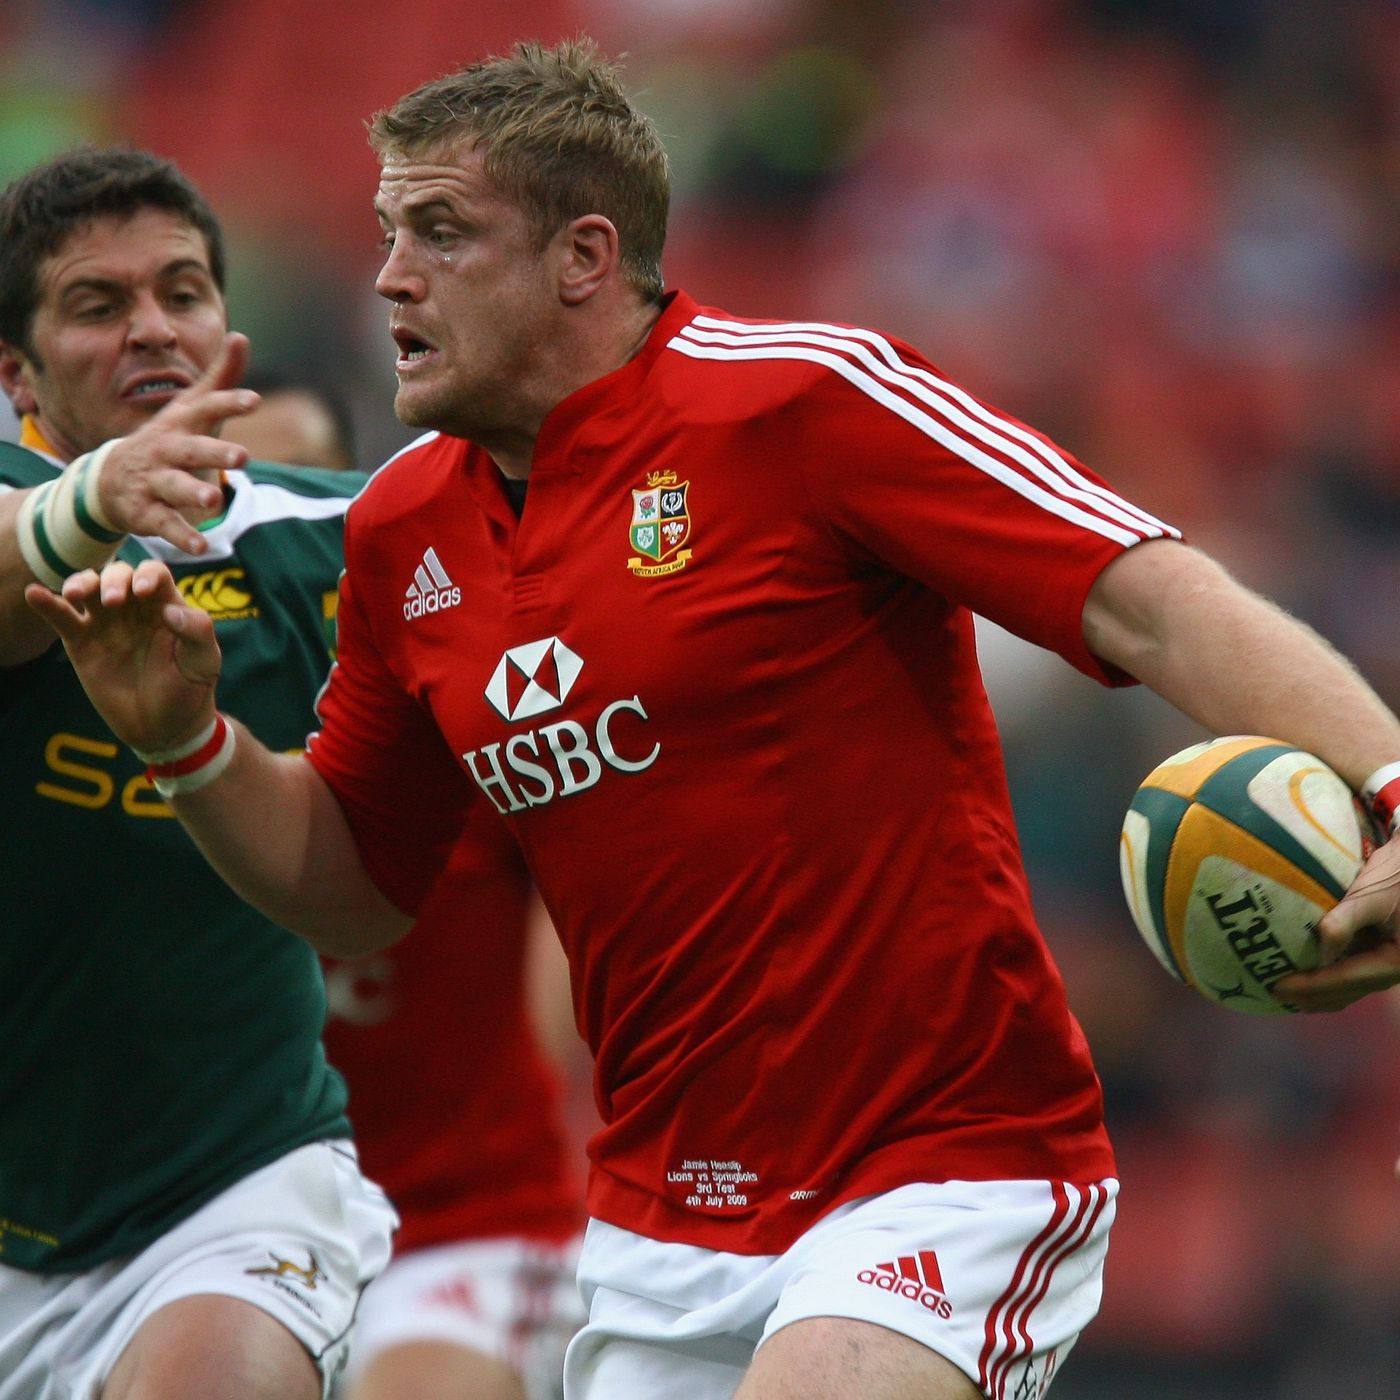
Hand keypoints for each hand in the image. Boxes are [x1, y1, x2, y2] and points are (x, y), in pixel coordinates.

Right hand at [25, 559, 220, 753]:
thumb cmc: (191, 687)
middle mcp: (134, 608)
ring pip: (88, 589)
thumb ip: (197, 631)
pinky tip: (34, 594)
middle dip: (113, 580)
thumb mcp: (204, 660)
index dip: (147, 575)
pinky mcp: (82, 643)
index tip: (143, 591)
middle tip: (113, 603)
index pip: (153, 573)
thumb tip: (171, 610)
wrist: (165, 726)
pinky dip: (47, 604)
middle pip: (118, 575)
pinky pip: (63, 618)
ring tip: (75, 595)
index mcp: (165, 604)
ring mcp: (105, 623)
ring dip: (80, 583)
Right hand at [92, 332, 259, 552]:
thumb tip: (241, 336)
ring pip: (173, 486)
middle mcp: (165, 450)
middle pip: (190, 450)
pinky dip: (182, 536)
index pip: (204, 408)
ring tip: (214, 499)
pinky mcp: (145, 511)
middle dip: (213, 452)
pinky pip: (165, 524)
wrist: (109, 480)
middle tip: (243, 456)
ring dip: (192, 492)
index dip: (227, 403)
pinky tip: (200, 546)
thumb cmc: (165, 442)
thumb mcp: (189, 410)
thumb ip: (218, 379)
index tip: (254, 401)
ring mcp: (153, 481)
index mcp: (179, 424)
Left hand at [1272, 840, 1399, 1011]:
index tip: (1279, 986)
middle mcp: (1395, 970)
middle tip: (1274, 993)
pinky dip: (1330, 978)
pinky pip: (1353, 973)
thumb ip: (1345, 923)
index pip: (1346, 979)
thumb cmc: (1396, 875)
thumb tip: (1320, 953)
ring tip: (1287, 992)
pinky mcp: (1381, 954)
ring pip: (1351, 987)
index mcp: (1396, 962)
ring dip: (1320, 992)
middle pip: (1348, 990)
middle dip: (1312, 995)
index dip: (1311, 986)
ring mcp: (1388, 963)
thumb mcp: (1371, 896)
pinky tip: (1308, 975)